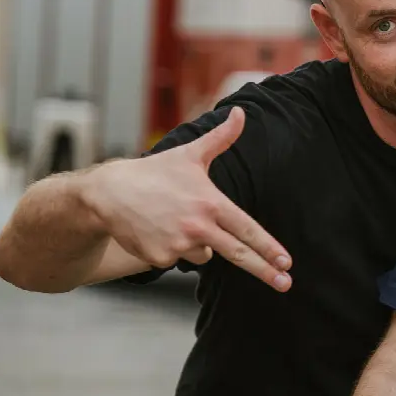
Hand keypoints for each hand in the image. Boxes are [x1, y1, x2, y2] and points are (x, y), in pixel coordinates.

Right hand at [83, 107, 292, 289]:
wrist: (109, 192)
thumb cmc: (155, 172)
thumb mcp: (191, 153)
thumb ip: (221, 137)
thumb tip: (242, 112)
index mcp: (210, 204)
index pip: (247, 228)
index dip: (268, 246)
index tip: (287, 261)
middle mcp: (197, 226)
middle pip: (238, 254)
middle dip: (265, 271)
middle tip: (286, 283)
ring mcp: (177, 245)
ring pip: (204, 255)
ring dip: (198, 243)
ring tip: (175, 220)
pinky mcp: (159, 258)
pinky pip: (179, 259)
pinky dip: (174, 249)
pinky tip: (159, 230)